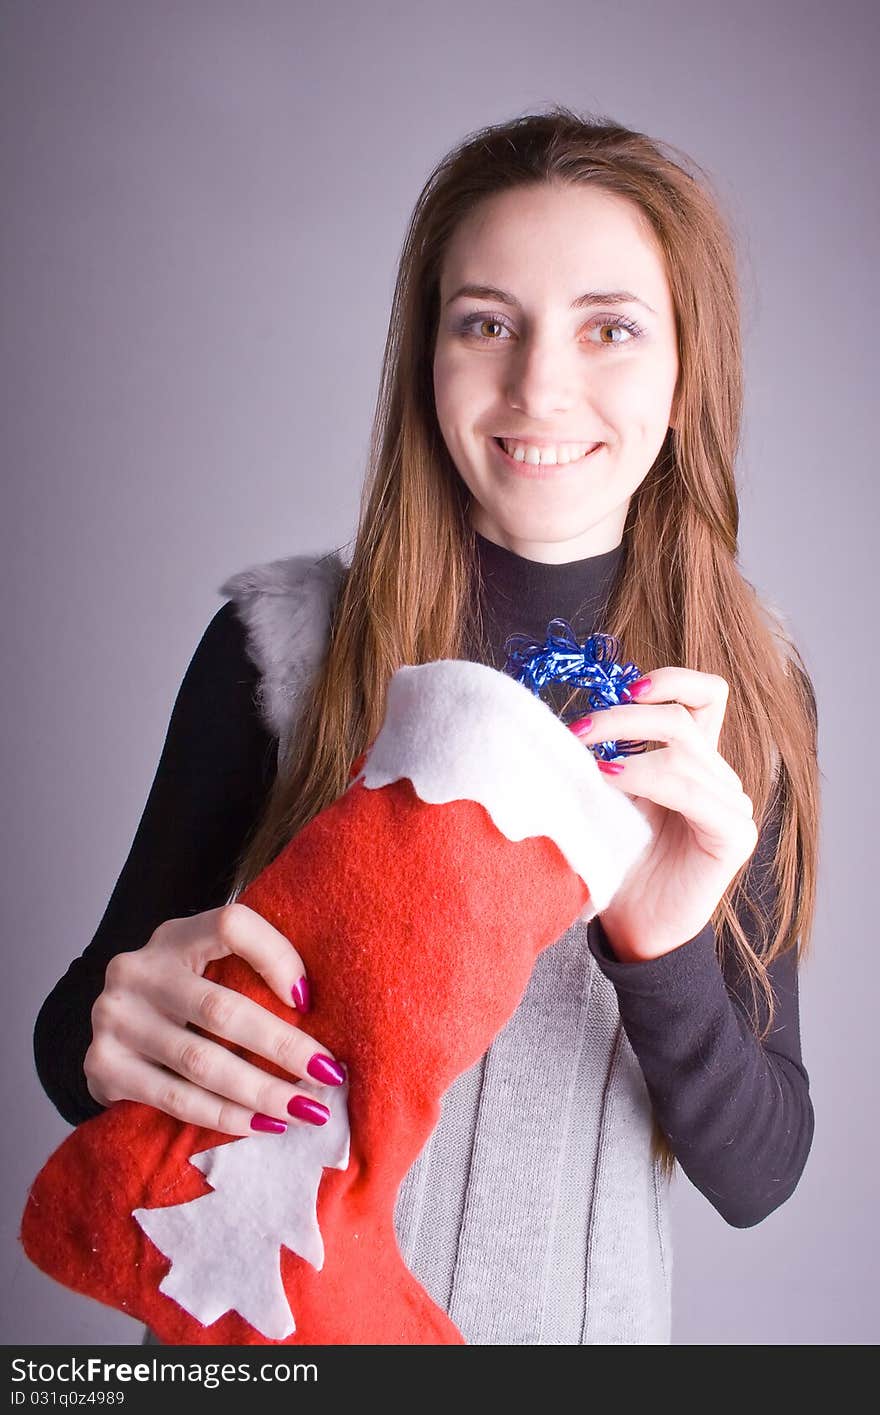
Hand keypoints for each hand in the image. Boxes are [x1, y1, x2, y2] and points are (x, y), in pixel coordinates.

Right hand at [84, 903, 345, 1134]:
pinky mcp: (102, 1067)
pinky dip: (226, 1116)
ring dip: (263, 1092)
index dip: (277, 957)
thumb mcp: (208, 967)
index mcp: (174, 936)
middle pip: (221, 1009)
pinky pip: (176, 1099)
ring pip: (201, 1063)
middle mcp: (137, 970)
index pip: (231, 926)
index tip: (310, 1000)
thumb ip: (252, 971)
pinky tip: (263, 1124)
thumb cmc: (184, 998)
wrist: (112, 1031)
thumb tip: (322, 1009)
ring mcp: (113, 1019)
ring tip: (306, 1110)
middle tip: (329, 1076)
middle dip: (284, 1047)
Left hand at [570, 671, 758, 961]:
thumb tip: (574, 718)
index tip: (624, 686)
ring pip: (684, 751)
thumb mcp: (609, 797)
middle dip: (624, 715)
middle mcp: (719, 777)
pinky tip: (612, 781)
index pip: (707, 695)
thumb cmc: (617, 861)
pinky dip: (649, 778)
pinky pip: (694, 793)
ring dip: (627, 747)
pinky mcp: (734, 835)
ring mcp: (733, 805)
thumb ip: (608, 756)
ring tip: (586, 764)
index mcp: (695, 760)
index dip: (672, 680)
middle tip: (578, 730)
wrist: (633, 928)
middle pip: (683, 717)